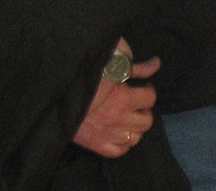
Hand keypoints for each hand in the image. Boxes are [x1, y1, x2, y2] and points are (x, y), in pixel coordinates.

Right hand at [73, 41, 160, 157]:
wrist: (58, 92)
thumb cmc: (86, 74)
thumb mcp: (113, 63)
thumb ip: (137, 67)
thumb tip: (157, 63)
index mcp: (123, 98)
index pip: (150, 98)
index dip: (148, 90)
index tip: (143, 87)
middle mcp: (118, 119)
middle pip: (147, 121)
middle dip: (144, 110)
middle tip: (137, 103)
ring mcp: (107, 134)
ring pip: (135, 138)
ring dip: (135, 127)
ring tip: (129, 117)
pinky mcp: (96, 144)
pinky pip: (118, 151)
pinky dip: (123, 143)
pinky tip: (121, 133)